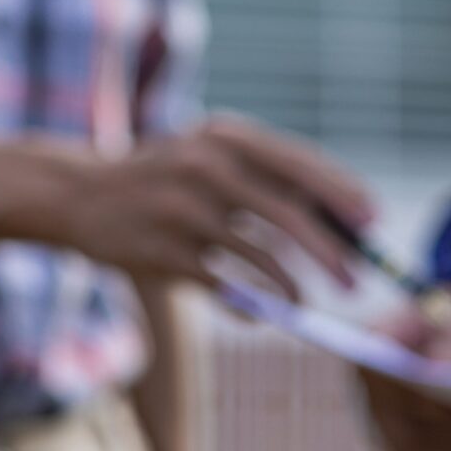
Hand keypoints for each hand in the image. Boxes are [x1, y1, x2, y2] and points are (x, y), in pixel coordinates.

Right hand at [56, 113, 371, 299]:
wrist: (78, 195)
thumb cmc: (164, 177)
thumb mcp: (210, 155)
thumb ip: (266, 176)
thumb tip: (341, 219)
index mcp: (224, 137)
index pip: (300, 165)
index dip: (342, 196)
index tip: (372, 223)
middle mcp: (205, 168)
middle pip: (289, 214)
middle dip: (332, 252)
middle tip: (355, 282)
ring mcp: (182, 212)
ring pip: (261, 257)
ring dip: (296, 286)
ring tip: (309, 302)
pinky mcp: (164, 254)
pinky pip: (226, 288)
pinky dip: (252, 304)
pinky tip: (264, 312)